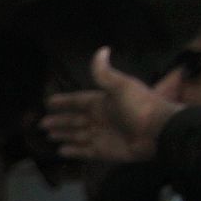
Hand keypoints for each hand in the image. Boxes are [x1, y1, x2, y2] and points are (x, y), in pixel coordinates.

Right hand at [41, 47, 182, 163]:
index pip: (78, 101)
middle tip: (42, 124)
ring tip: (49, 135)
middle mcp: (99, 119)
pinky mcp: (104, 152)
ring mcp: (101, 136)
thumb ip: (105, 72)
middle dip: (59, 121)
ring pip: (76, 135)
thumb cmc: (138, 106)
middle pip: (74, 120)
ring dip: (63, 135)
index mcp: (102, 102)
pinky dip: (73, 151)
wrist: (157, 131)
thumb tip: (102, 48)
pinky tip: (61, 151)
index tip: (49, 102)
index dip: (64, 101)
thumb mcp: (121, 86)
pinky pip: (84, 151)